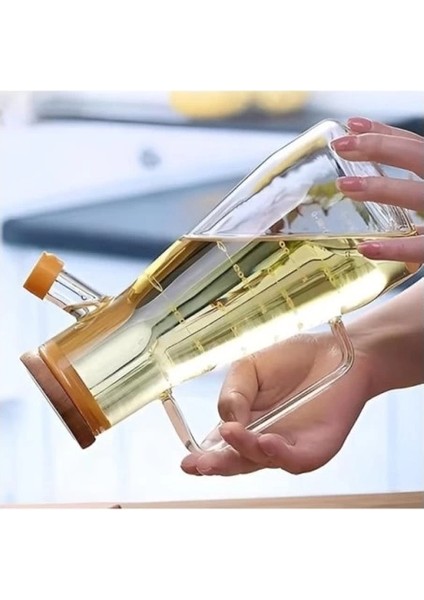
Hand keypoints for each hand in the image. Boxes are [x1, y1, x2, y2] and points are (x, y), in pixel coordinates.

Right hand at [181, 330, 374, 475]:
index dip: (203, 457)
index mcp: (244, 422)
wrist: (337, 350)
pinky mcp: (316, 448)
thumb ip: (233, 394)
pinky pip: (296, 459)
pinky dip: (279, 454)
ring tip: (231, 435)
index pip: (219, 447)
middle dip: (217, 465)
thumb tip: (226, 421)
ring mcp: (289, 447)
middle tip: (200, 464)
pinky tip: (266, 442)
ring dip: (245, 452)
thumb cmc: (293, 359)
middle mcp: (263, 439)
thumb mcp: (250, 367)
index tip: (188, 462)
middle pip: (237, 461)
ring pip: (262, 461)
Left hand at [332, 117, 423, 263]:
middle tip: (340, 145)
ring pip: (419, 196)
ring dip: (381, 188)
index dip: (385, 132)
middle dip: (379, 148)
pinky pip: (423, 247)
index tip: (352, 124)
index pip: (417, 144)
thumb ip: (420, 175)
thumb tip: (384, 159)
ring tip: (344, 185)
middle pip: (419, 157)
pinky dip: (395, 248)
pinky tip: (366, 247)